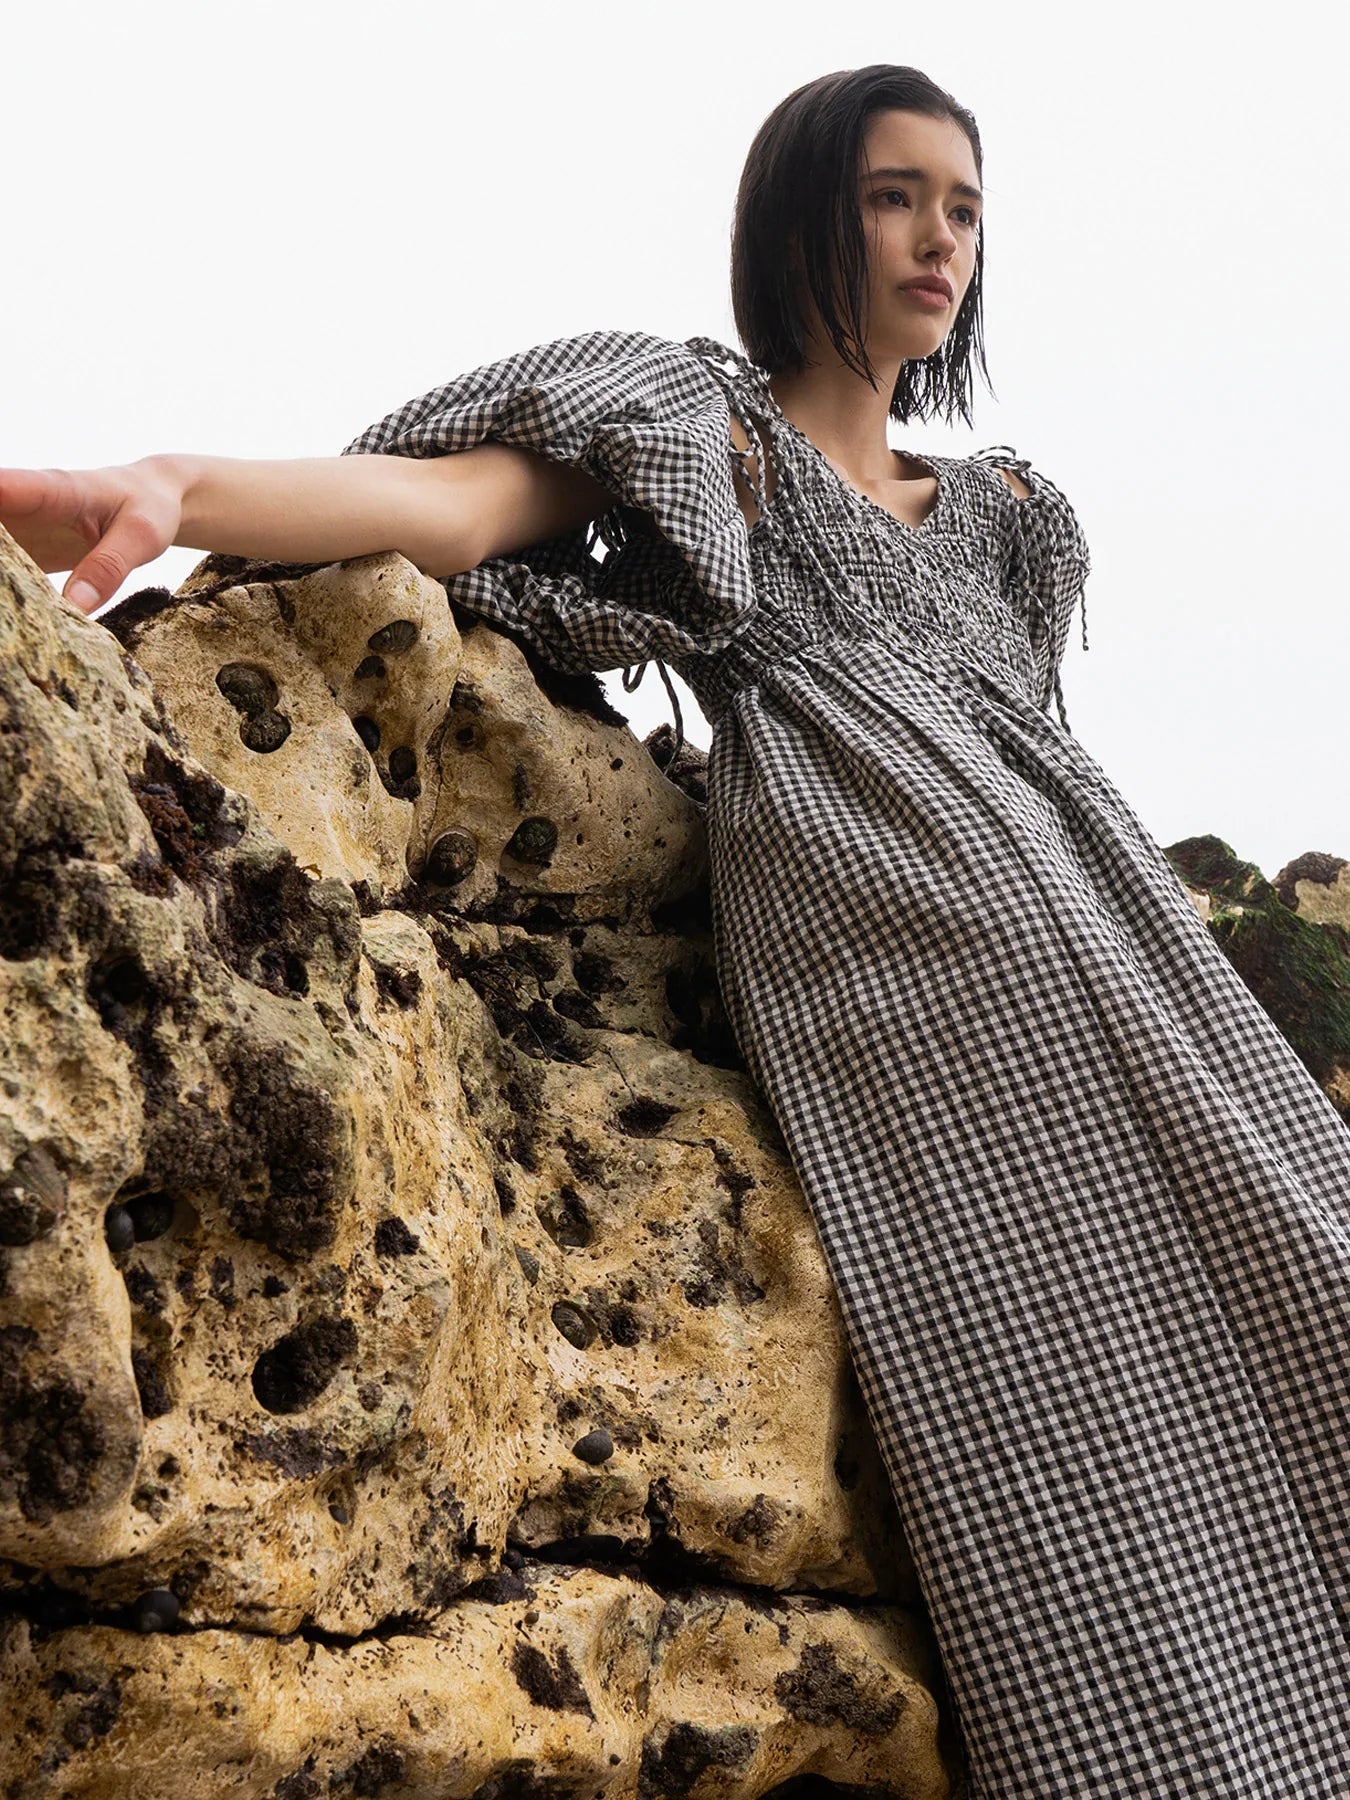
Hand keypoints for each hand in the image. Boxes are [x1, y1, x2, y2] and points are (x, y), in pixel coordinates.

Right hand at [0, 456, 183, 615]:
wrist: (153, 499)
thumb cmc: (148, 508)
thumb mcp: (142, 537)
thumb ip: (109, 567)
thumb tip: (73, 609)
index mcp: (54, 490)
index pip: (3, 489)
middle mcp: (26, 505)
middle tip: (3, 586)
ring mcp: (21, 528)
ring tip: (6, 613)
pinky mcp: (24, 551)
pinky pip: (3, 569)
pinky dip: (5, 590)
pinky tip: (10, 621)